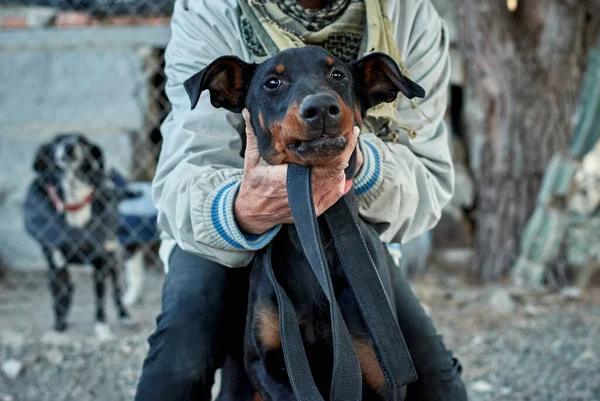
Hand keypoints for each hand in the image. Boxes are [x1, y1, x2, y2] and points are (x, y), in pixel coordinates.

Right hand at [233, 108, 360, 234]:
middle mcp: (304, 193)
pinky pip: (336, 192)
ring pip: (339, 180)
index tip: (346, 131)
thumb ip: (252, 135)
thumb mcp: (251, 159)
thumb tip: (247, 111)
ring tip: (347, 144)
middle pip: (336, 170)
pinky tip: (340, 164)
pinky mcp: (317, 209)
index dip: (339, 148)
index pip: (324, 163)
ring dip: (344, 162)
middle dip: (345, 150)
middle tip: (350, 132)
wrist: (254, 213)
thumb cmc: (254, 185)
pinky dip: (340, 177)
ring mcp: (312, 203)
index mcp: (288, 179)